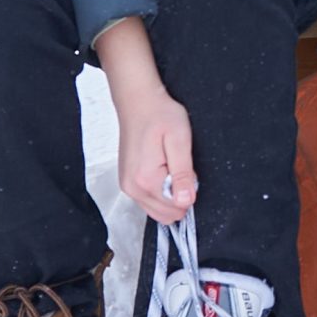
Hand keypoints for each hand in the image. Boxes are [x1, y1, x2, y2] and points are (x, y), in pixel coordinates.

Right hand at [96, 18, 196, 222]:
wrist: (138, 102)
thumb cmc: (160, 116)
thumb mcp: (179, 141)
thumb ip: (183, 174)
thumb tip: (186, 202)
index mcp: (145, 180)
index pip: (176, 208)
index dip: (189, 191)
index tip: (187, 169)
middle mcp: (132, 189)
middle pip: (166, 214)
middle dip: (180, 196)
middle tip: (181, 168)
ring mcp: (127, 187)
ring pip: (158, 211)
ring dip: (170, 196)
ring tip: (171, 168)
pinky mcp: (127, 183)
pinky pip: (149, 202)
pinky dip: (161, 193)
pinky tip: (163, 171)